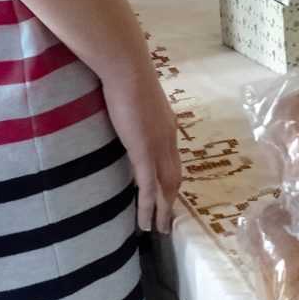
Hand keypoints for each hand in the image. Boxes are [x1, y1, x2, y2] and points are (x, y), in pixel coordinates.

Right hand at [102, 62, 182, 232]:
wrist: (127, 68)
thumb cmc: (125, 75)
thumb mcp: (134, 98)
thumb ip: (133, 110)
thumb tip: (124, 112)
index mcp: (168, 126)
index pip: (172, 160)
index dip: (171, 180)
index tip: (168, 195)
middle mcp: (169, 140)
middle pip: (174, 178)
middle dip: (172, 202)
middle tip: (168, 222)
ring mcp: (158, 147)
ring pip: (165, 188)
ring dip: (163, 212)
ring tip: (160, 230)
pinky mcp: (144, 152)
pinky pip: (148, 187)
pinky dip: (149, 208)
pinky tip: (146, 223)